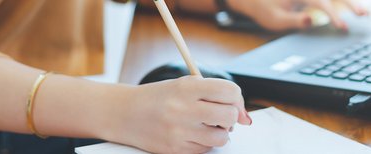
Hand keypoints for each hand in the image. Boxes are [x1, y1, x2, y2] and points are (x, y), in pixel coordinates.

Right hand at [97, 76, 250, 152]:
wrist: (125, 113)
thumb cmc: (159, 98)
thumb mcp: (183, 85)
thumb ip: (215, 94)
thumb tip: (246, 118)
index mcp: (186, 87)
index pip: (229, 91)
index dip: (236, 98)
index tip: (232, 102)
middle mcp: (183, 109)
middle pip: (229, 115)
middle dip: (230, 117)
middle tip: (220, 115)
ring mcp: (179, 131)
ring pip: (222, 137)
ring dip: (220, 132)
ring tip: (205, 125)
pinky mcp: (175, 149)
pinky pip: (206, 149)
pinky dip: (204, 143)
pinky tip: (191, 134)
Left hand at [227, 0, 367, 30]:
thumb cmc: (265, 10)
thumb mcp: (274, 19)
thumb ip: (294, 19)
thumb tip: (312, 20)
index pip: (322, 3)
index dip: (334, 15)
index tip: (342, 27)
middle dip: (350, 3)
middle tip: (364, 15)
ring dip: (352, 2)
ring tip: (367, 14)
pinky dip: (346, 3)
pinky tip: (359, 10)